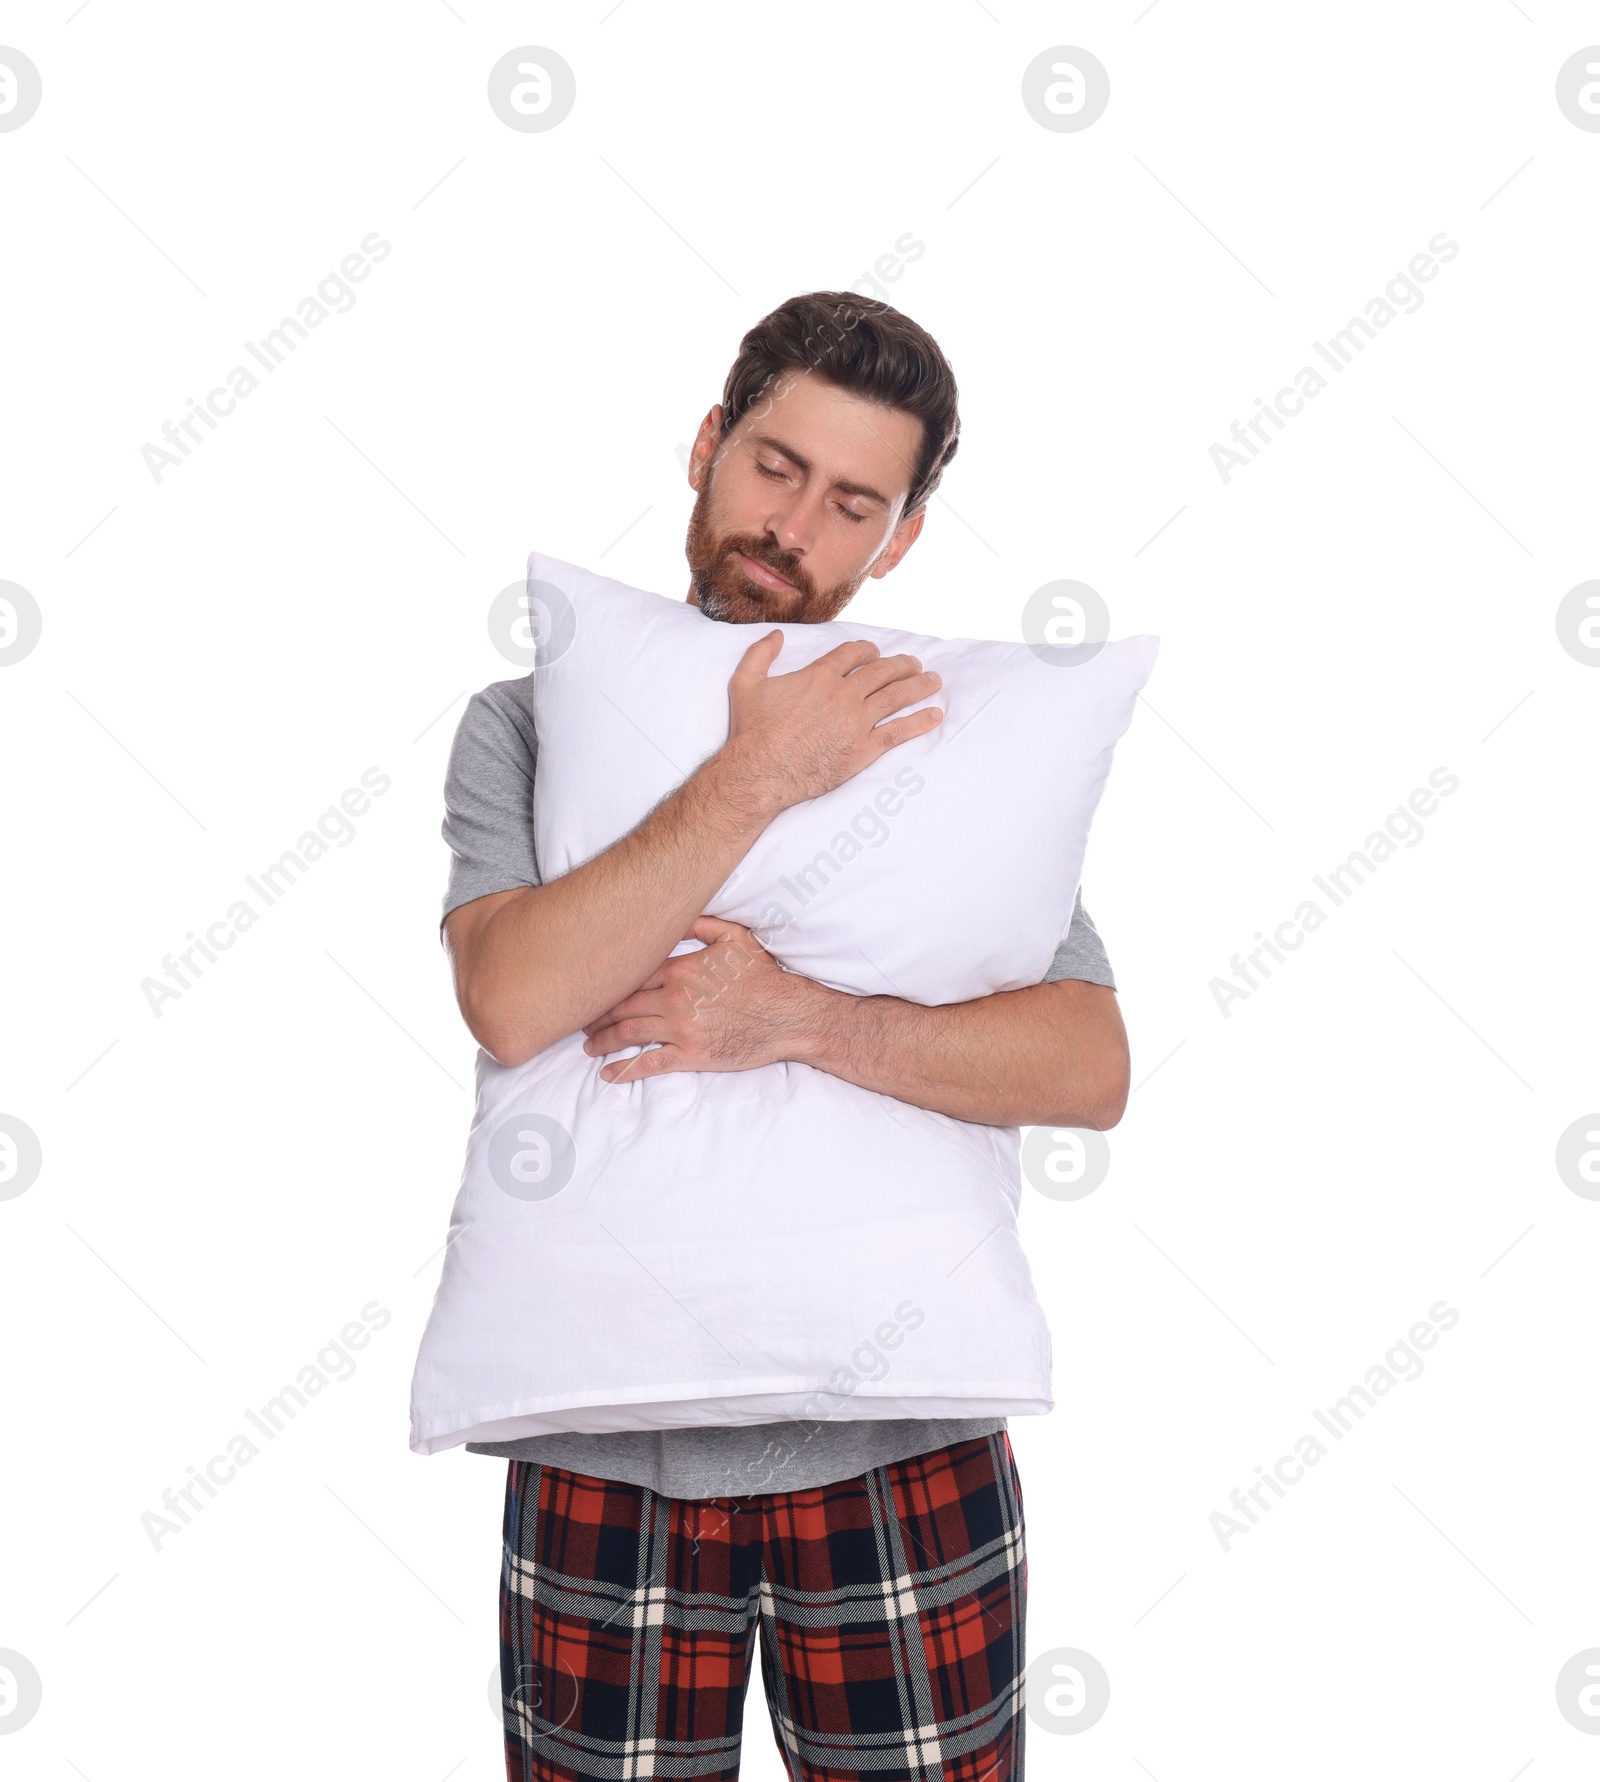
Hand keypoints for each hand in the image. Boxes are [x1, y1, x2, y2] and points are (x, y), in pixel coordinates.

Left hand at [580, 916, 830, 1082]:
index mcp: (680, 970)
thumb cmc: (763, 976)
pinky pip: (649, 1063)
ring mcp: (681, 1029)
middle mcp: (674, 999)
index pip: (632, 975)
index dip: (608, 983)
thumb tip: (674, 916)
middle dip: (598, 1013)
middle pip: (622, 1005)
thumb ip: (700, 924)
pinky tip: (608, 1074)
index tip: (593, 988)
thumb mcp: (735, 937)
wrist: (788, 1015)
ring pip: (629, 1032)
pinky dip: (625, 1069)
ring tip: (590, 1045)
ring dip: (604, 1040)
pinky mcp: (691, 1055)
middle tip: (582, 1020)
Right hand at [711, 631, 941, 817]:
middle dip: (902, 665)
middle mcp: (843, 694)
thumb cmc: (751, 730)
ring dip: (918, 685)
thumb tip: (777, 635)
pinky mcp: (863, 749)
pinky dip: (920, 722)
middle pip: (882, 671)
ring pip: (896, 696)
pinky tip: (935, 715)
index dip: (868, 651)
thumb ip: (760, 654)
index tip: (877, 654)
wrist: (759, 771)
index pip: (853, 654)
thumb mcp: (745, 683)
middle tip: (914, 664)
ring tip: (934, 681)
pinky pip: (899, 731)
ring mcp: (856, 721)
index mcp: (819, 676)